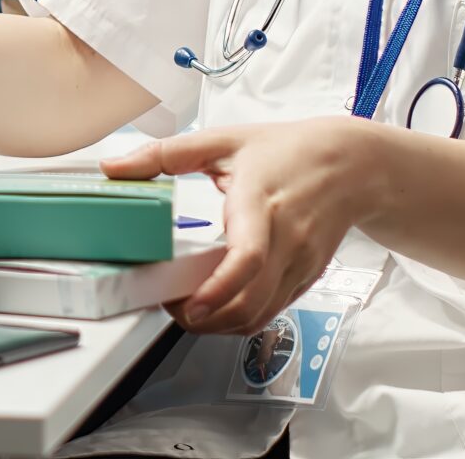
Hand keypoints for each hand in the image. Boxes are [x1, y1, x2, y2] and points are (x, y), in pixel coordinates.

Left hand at [102, 117, 383, 335]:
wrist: (351, 165)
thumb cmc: (287, 151)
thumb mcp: (223, 141)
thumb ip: (164, 155)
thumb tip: (114, 166)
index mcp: (261, 203)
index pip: (247, 257)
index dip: (218, 288)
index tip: (190, 303)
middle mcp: (286, 240)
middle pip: (251, 301)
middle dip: (207, 319)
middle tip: (172, 309)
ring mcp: (300, 264)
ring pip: (261, 315)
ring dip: (222, 325)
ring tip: (188, 311)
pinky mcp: (306, 277)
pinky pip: (273, 310)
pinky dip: (243, 318)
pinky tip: (218, 307)